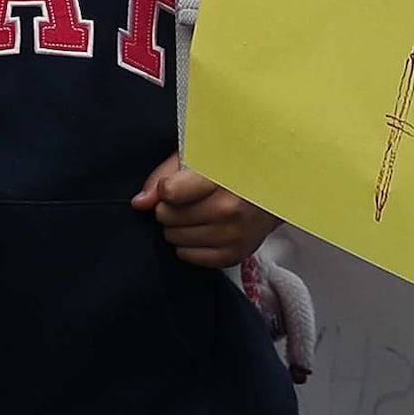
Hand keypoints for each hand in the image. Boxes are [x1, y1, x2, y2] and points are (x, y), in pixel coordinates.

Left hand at [134, 157, 276, 267]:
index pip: (170, 192)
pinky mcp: (235, 255)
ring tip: (197, 213)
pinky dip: (189, 245)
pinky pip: (188, 256)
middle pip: (167, 217)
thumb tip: (139, 203)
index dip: (164, 189)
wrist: (274, 194)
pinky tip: (204, 229)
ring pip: (174, 238)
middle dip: (169, 208)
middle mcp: (230, 209)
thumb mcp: (200, 158)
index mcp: (222, 177)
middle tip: (187, 200)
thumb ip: (165, 175)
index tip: (174, 185)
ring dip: (177, 227)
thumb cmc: (232, 170)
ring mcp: (234, 234)